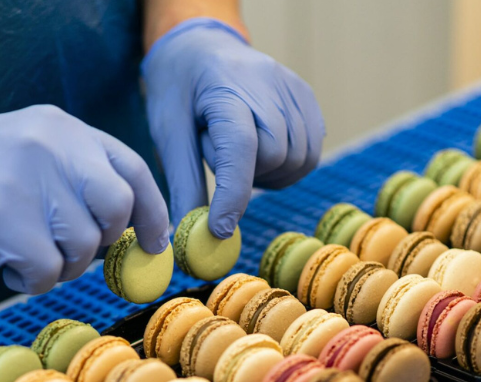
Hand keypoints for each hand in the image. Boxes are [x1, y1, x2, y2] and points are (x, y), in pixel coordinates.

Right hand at [0, 105, 169, 294]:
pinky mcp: (2, 219)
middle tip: (75, 249)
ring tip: (29, 255)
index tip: (154, 242)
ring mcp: (29, 181)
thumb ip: (80, 174)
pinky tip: (10, 270)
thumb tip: (132, 230)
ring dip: (64, 265)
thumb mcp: (34, 146)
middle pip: (118, 207)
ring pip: (84, 245)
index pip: (132, 169)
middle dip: (106, 240)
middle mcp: (54, 148)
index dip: (153, 211)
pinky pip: (48, 270)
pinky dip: (34, 281)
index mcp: (66, 130)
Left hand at [143, 18, 324, 237]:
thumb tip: (186, 235)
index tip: (220, 229)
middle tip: (221, 161)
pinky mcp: (307, 96)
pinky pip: (311, 149)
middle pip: (274, 156)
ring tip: (241, 153)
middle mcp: (267, 84)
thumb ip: (183, 183)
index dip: (233, 195)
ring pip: (299, 159)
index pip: (240, 148)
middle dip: (248, 175)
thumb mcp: (169, 133)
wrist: (200, 47)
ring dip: (271, 172)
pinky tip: (263, 150)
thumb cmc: (179, 90)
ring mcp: (292, 88)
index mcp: (225, 89)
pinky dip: (290, 163)